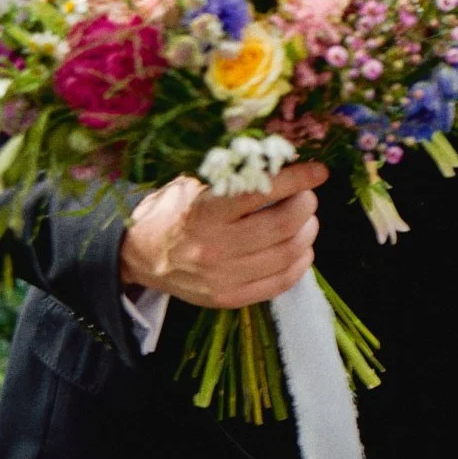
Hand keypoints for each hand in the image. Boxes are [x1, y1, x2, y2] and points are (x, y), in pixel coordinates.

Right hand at [119, 162, 327, 308]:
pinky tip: (300, 247)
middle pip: (283, 225)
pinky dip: (301, 262)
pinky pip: (281, 282)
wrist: (139, 256)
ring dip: (307, 232)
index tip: (318, 171)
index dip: (297, 179)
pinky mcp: (229, 298)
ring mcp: (223, 277)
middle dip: (306, 205)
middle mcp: (214, 248)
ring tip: (305, 220)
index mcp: (204, 213)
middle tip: (307, 196)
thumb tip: (280, 160)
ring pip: (288, 254)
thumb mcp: (192, 186)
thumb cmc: (171, 212)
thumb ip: (232, 177)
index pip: (261, 192)